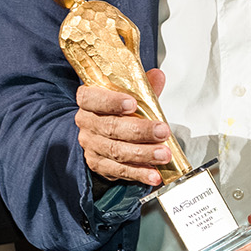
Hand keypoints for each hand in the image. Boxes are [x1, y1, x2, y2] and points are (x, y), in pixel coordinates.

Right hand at [75, 69, 173, 187]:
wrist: (104, 134)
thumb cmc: (117, 111)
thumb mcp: (128, 94)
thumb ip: (142, 87)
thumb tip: (157, 76)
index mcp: (88, 100)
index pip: (92, 98)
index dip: (111, 102)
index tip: (131, 103)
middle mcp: (87, 123)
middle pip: (111, 127)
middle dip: (140, 131)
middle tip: (162, 131)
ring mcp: (92, 146)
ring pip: (116, 151)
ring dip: (143, 154)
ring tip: (163, 154)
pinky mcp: (99, 165)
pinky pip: (119, 171)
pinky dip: (139, 173)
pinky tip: (154, 174)